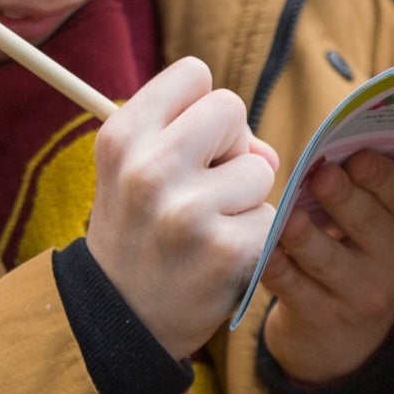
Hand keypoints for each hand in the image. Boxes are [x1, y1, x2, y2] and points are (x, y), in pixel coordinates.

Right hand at [88, 56, 281, 358]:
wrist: (121, 320)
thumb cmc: (137, 233)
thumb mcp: (132, 170)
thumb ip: (188, 136)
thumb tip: (262, 149)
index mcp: (121, 137)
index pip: (194, 74)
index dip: (201, 108)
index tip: (190, 143)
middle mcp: (149, 168)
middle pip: (232, 108)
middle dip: (230, 145)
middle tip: (203, 188)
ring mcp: (188, 211)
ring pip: (259, 168)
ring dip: (246, 197)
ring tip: (207, 229)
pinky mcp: (226, 250)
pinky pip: (272, 217)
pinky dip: (255, 237)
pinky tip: (221, 258)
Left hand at [261, 150, 393, 383]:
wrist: (345, 341)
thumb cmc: (350, 259)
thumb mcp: (370, 230)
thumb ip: (355, 190)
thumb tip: (320, 150)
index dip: (380, 175)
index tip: (356, 157)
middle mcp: (391, 261)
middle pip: (367, 224)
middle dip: (343, 197)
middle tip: (321, 175)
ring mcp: (357, 294)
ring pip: (327, 258)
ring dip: (305, 235)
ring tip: (290, 217)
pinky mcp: (319, 317)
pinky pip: (292, 286)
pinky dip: (275, 265)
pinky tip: (263, 251)